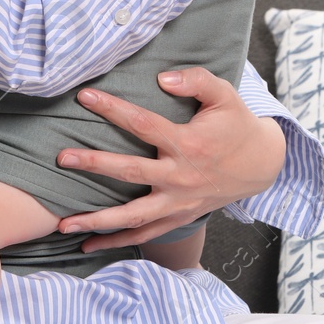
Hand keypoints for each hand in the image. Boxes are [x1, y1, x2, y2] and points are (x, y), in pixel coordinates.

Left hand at [54, 67, 286, 249]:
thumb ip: (196, 81)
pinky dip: (116, 242)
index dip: (113, 109)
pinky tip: (88, 245)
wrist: (260, 165)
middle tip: (62, 159)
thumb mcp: (225, 95)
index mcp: (188, 143)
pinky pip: (145, 234)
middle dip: (94, 164)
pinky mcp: (179, 217)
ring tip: (64, 224)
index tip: (84, 97)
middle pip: (130, 172)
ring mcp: (178, 202)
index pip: (142, 123)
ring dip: (98, 220)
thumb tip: (162, 78)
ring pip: (133, 216)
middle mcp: (180, 175)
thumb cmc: (236, 125)